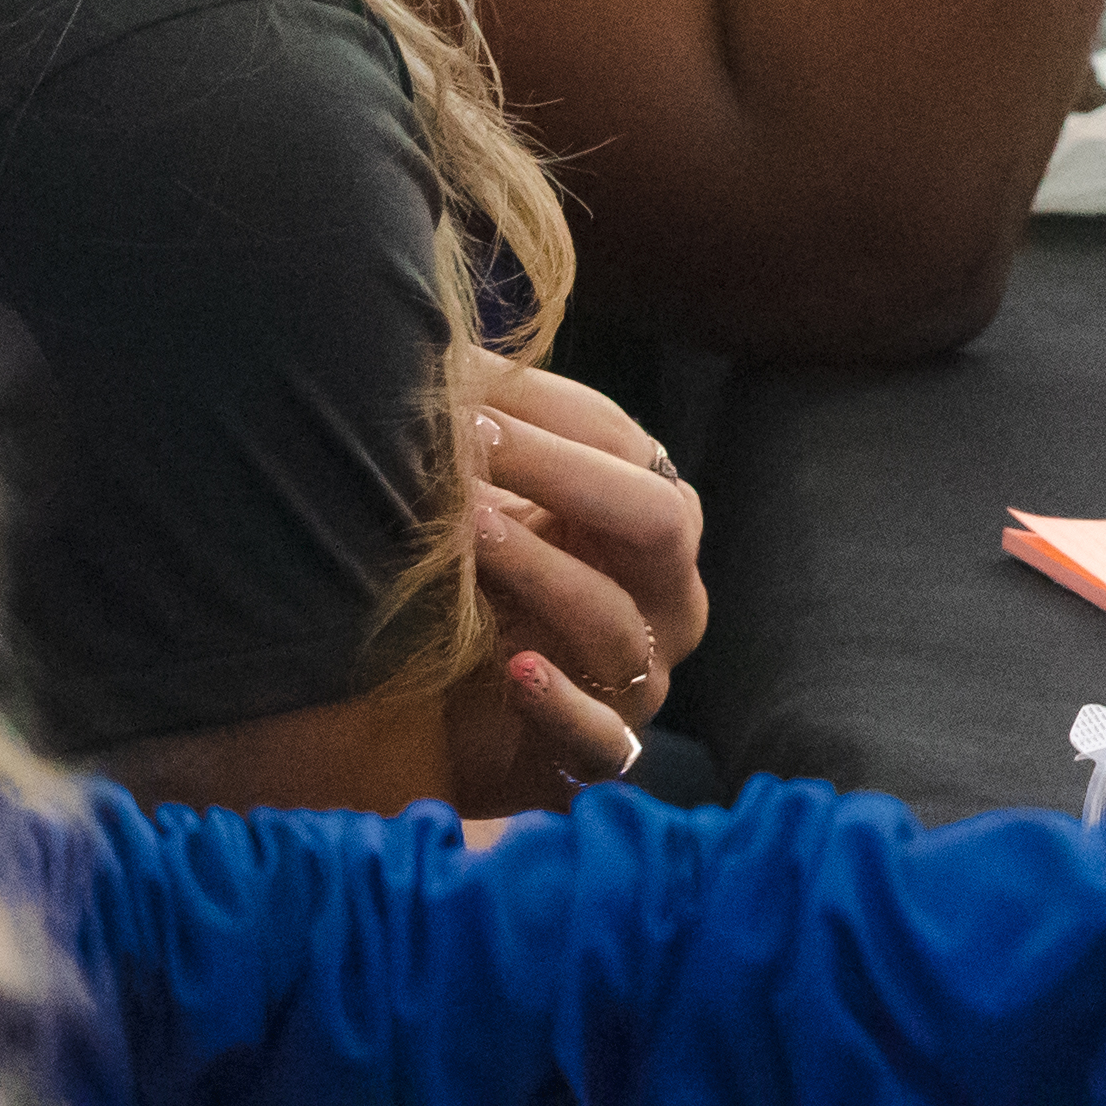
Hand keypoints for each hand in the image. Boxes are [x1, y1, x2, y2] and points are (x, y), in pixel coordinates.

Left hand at [436, 359, 703, 807]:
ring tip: (464, 530)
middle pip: (656, 517)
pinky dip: (558, 701)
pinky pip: (599, 736)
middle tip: (466, 439)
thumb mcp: (503, 519)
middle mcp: (668, 595)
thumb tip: (437, 350)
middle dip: (559, 470)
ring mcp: (643, 680)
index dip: (547, 411)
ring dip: (538, 568)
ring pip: (614, 620)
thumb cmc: (491, 604)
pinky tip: (515, 668)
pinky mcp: (600, 755)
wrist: (471, 737)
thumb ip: (496, 452)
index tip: (457, 385)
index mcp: (655, 523)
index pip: (625, 444)